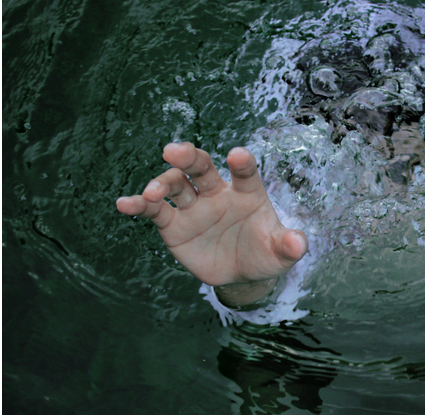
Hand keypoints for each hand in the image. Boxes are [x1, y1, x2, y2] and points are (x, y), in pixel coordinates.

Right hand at [116, 142, 307, 305]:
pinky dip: (138, 205)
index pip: (244, 172)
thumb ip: (288, 246)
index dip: (241, 163)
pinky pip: (154, 211)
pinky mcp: (174, 225)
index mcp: (247, 192)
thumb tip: (300, 242)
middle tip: (174, 151)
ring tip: (153, 194)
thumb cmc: (264, 253)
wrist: (241, 273)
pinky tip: (124, 203)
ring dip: (162, 183)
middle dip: (188, 156)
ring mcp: (194, 207)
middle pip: (201, 167)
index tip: (237, 155)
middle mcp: (217, 192)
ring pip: (175, 185)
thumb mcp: (280, 253)